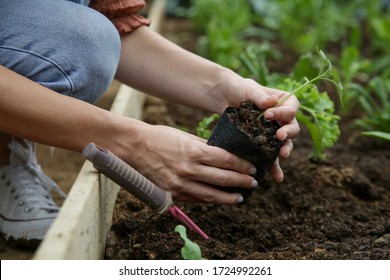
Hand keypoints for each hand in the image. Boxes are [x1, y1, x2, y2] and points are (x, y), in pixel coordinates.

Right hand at [120, 123, 257, 204]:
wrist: (135, 147)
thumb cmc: (161, 137)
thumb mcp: (185, 136)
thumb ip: (204, 147)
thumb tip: (223, 155)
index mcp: (194, 151)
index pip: (227, 160)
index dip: (242, 166)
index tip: (252, 168)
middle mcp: (189, 169)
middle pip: (223, 178)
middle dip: (242, 182)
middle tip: (253, 183)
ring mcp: (180, 183)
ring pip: (211, 195)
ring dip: (229, 197)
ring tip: (241, 197)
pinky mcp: (172, 193)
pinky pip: (196, 199)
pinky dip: (210, 201)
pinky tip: (219, 200)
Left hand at [207, 77, 299, 181]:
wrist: (224, 98)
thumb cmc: (239, 89)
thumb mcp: (249, 89)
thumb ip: (260, 97)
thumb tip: (272, 102)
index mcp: (283, 101)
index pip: (292, 108)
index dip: (284, 113)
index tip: (268, 115)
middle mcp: (282, 118)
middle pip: (292, 127)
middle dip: (288, 133)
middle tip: (279, 136)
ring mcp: (273, 132)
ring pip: (284, 144)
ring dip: (285, 150)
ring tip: (282, 155)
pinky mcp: (263, 143)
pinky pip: (271, 156)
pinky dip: (274, 166)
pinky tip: (276, 177)